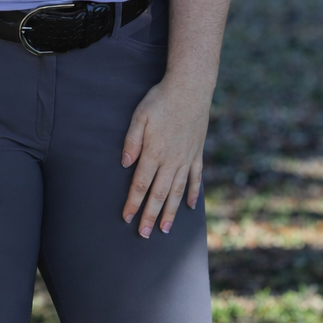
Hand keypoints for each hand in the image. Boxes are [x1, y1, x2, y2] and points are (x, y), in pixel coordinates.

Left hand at [120, 78, 210, 238]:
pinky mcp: (197, 153)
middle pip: (159, 194)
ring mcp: (186, 158)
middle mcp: (171, 160)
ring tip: (165, 229)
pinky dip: (193, 193)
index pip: (141, 185)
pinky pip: (195, 178)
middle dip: (150, 216)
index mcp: (154, 153)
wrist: (191, 88)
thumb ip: (132, 141)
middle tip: (144, 234)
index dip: (133, 203)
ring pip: (177, 191)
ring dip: (170, 211)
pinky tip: (190, 206)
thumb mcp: (140, 116)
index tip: (127, 218)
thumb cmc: (161, 100)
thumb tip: (125, 164)